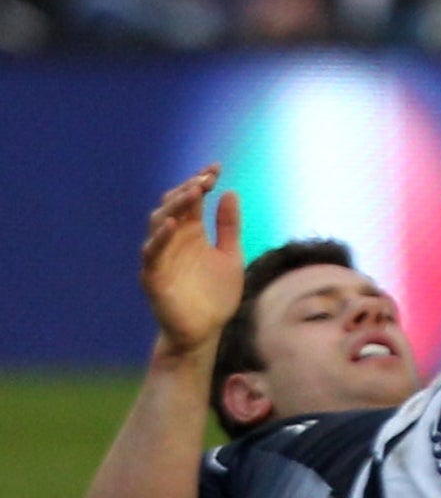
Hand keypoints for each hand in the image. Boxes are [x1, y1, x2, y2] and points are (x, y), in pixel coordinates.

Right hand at [141, 166, 243, 356]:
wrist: (206, 330)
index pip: (192, 200)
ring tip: (193, 192)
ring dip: (175, 207)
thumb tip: (230, 192)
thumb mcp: (231, 255)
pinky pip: (152, 254)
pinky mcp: (153, 277)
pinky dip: (159, 238)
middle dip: (188, 189)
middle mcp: (174, 241)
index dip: (200, 182)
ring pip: (159, 224)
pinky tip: (172, 225)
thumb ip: (229, 226)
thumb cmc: (216, 294)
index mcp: (192, 233)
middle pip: (174, 207)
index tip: (216, 167)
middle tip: (206, 178)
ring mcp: (162, 257)